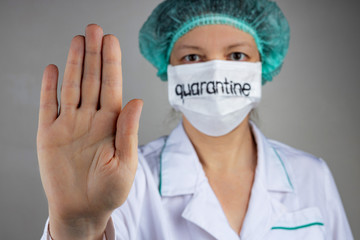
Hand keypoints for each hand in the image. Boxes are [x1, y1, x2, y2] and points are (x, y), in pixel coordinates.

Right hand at [37, 24, 142, 238]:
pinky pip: (48, 105)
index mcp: (112, 123)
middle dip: (93, 55)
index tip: (111, 41)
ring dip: (73, 63)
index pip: (112, 86)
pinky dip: (49, 88)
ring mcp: (70, 123)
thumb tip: (136, 100)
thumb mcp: (125, 162)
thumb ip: (128, 131)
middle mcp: (91, 118)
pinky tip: (53, 69)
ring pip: (72, 86)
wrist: (83, 209)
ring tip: (77, 40)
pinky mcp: (49, 133)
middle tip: (94, 29)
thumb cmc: (109, 190)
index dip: (111, 63)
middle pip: (92, 80)